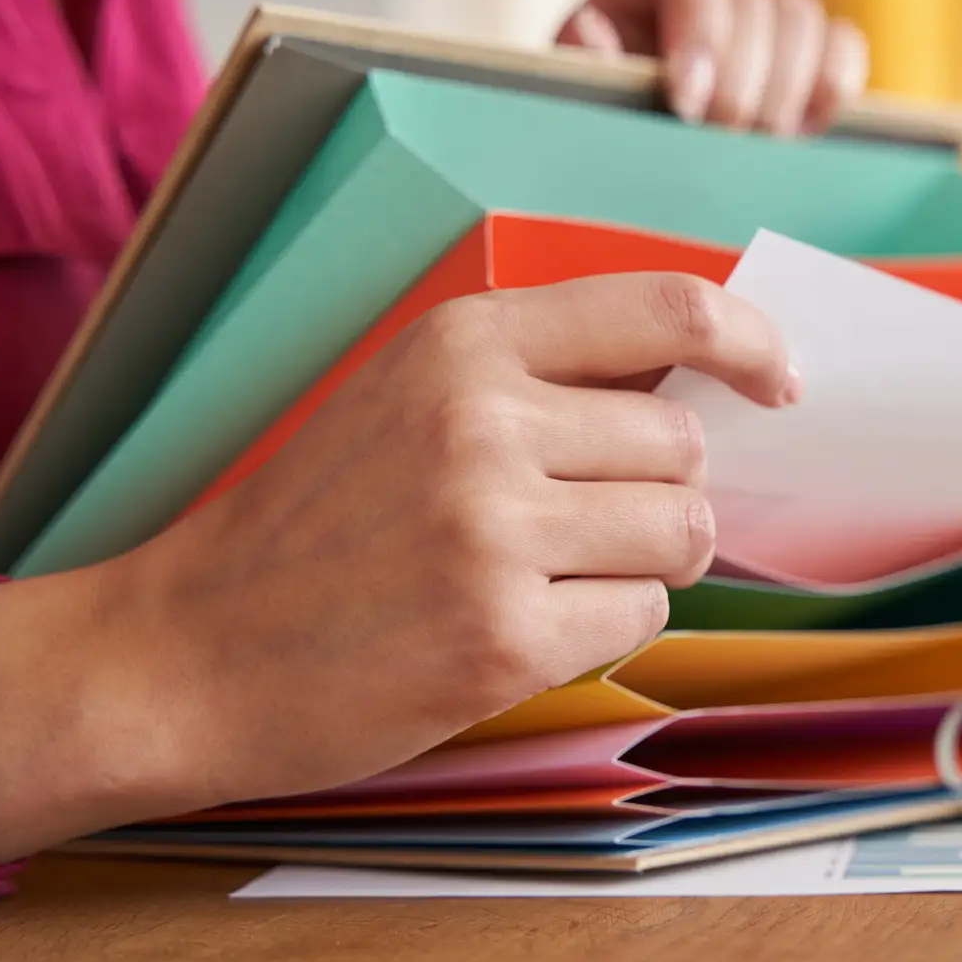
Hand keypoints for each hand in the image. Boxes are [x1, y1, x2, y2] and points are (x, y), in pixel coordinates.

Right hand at [0, 274, 797, 867]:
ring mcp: (493, 531)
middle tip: (578, 528)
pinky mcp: (501, 636)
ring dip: (637, 565)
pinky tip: (516, 630)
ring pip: (678, 535)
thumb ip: (536, 378)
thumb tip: (694, 389)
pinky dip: (601, 629)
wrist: (183, 651)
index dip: (749, 343)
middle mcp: (483, 422)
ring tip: (543, 577)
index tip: (778, 383)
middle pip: (684, 450)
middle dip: (657, 495)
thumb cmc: (309, 528)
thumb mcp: (405, 399)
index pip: (665, 310)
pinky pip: (639, 618)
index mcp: (462, 343)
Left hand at [556, 0, 869, 135]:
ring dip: (783, 89)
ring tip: (754, 149)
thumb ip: (583, 67)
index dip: (698, 20)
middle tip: (720, 143)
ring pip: (801, 19)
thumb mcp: (574, 92)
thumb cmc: (597, 122)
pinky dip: (832, 84)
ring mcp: (769, 24)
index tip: (687, 100)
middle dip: (740, 81)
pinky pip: (844, 47)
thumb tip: (593, 39)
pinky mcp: (812, 61)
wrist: (631, 163)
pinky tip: (803, 134)